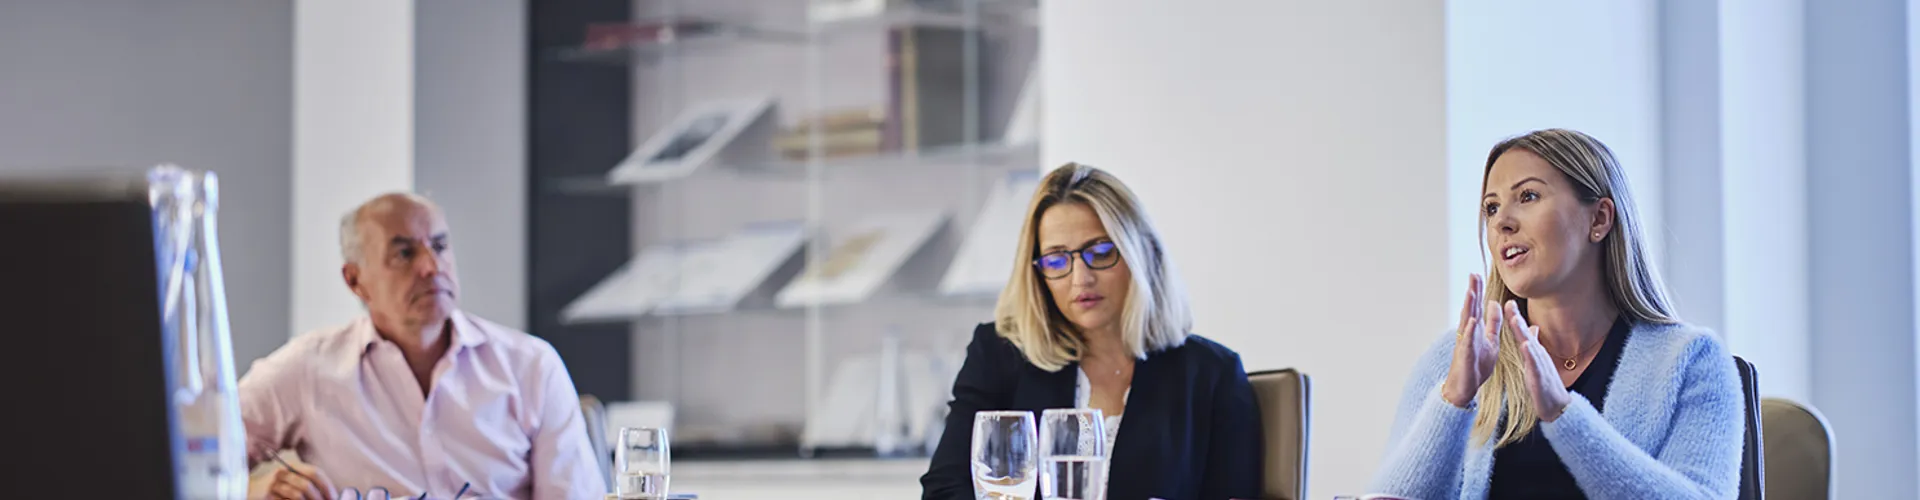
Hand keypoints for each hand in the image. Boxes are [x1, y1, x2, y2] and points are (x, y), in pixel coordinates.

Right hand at [252, 461, 336, 499]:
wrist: (248, 491)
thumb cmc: (276, 489)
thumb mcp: (292, 481)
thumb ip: (309, 484)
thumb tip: (332, 496)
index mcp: (292, 465)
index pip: (315, 472)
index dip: (327, 486)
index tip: (334, 498)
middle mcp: (281, 472)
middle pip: (306, 485)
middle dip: (319, 498)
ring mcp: (272, 484)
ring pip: (297, 495)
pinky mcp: (266, 496)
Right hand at [1441, 274, 1497, 406]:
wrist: (1465, 386)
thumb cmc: (1476, 364)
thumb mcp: (1491, 340)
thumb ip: (1493, 323)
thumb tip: (1495, 304)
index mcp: (1476, 329)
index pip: (1477, 306)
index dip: (1477, 291)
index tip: (1477, 274)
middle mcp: (1468, 333)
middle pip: (1470, 308)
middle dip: (1472, 292)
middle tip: (1473, 274)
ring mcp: (1465, 343)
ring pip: (1466, 321)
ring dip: (1468, 307)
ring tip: (1471, 291)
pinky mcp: (1465, 356)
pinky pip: (1468, 341)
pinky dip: (1470, 331)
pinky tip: (1472, 321)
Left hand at [1504, 300, 1572, 420]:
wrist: (1556, 405)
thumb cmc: (1544, 383)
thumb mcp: (1536, 360)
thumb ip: (1534, 343)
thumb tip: (1533, 327)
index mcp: (1533, 352)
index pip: (1522, 332)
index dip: (1515, 317)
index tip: (1506, 302)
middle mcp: (1537, 355)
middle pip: (1526, 333)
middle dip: (1517, 318)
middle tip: (1509, 302)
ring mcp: (1539, 365)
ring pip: (1530, 345)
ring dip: (1523, 332)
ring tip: (1515, 319)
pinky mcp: (1540, 377)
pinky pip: (1535, 364)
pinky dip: (1530, 354)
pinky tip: (1525, 346)